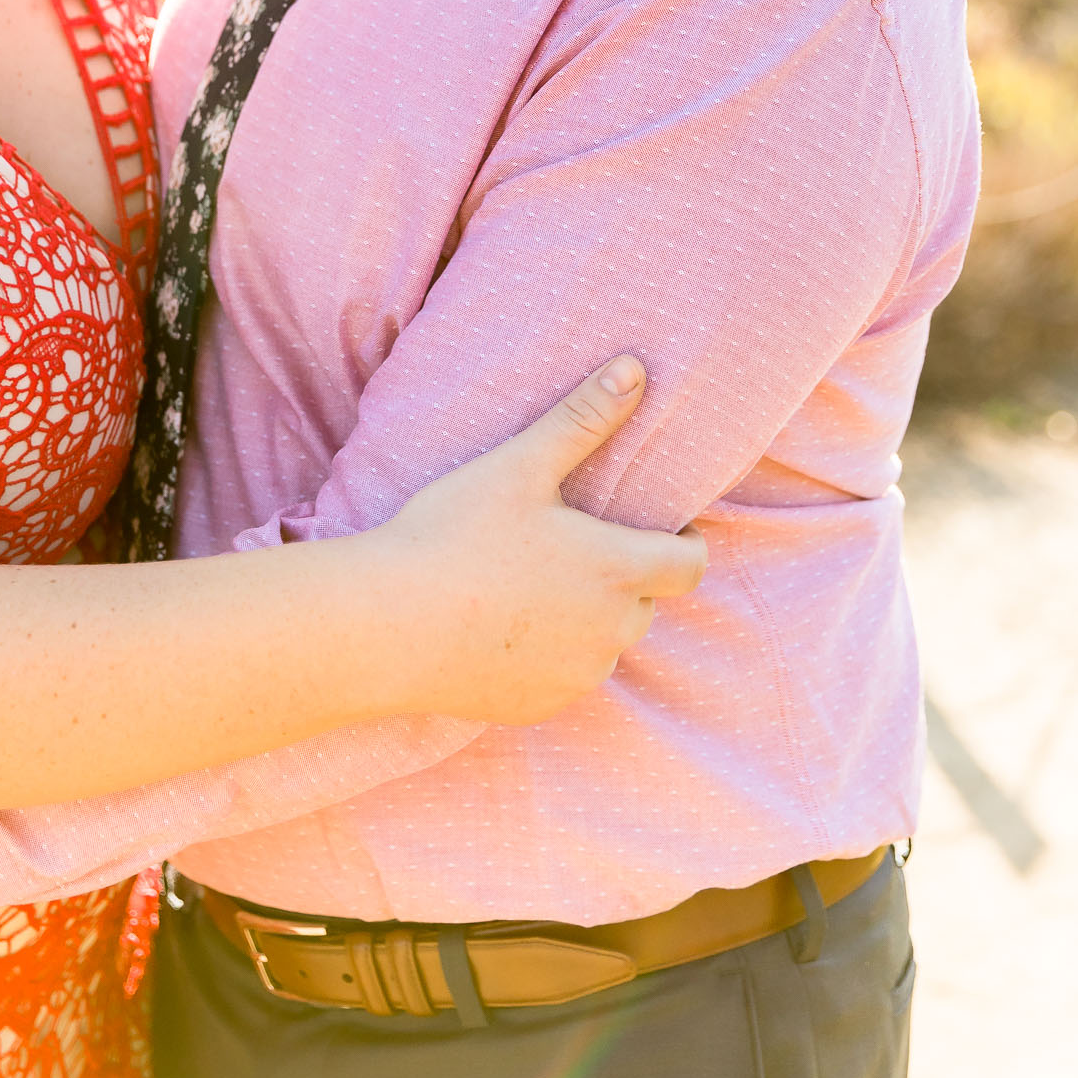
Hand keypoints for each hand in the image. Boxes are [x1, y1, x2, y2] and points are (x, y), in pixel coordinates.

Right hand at [379, 357, 706, 725]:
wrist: (385, 625)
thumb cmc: (453, 536)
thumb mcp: (520, 467)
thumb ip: (584, 419)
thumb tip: (634, 369)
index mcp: (617, 571)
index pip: (691, 566)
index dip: (684, 545)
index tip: (658, 528)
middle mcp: (610, 633)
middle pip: (645, 604)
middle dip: (623, 578)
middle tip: (572, 547)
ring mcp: (575, 677)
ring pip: (604, 644)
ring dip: (586, 619)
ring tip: (531, 586)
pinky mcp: (538, 707)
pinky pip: (562, 678)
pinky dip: (548, 655)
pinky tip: (502, 626)